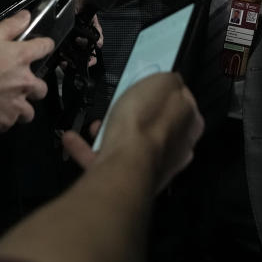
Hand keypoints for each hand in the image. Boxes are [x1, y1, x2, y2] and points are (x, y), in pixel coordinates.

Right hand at [0, 11, 54, 135]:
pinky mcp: (4, 124)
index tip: (39, 48)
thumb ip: (9, 27)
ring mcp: (15, 106)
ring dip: (20, 108)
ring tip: (4, 105)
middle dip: (33, 87)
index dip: (43, 46)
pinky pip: (9, 123)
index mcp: (21, 58)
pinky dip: (2, 119)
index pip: (45, 47)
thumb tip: (27, 15)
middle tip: (16, 86)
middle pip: (42, 88)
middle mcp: (25, 83)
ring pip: (28, 112)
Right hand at [61, 72, 202, 192]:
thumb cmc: (147, 121)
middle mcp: (176, 151)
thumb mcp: (164, 82)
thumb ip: (171, 80)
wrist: (124, 165)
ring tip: (95, 123)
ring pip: (130, 146)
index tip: (149, 87)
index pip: (184, 107)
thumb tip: (172, 80)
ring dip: (110, 132)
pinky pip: (105, 161)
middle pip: (155, 128)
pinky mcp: (125, 181)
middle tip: (120, 104)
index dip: (166, 94)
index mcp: (190, 127)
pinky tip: (72, 139)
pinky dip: (87, 150)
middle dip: (136, 116)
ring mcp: (151, 169)